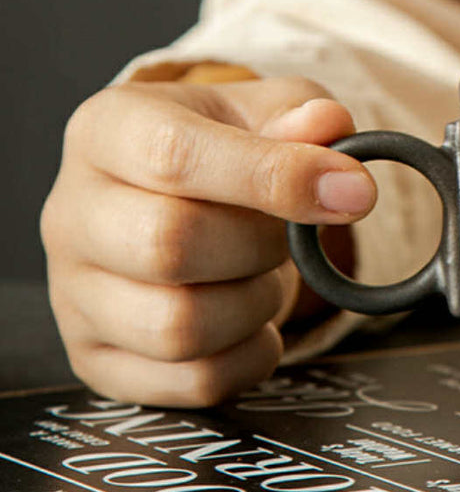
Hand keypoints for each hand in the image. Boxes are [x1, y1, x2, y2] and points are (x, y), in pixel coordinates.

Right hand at [41, 76, 375, 405]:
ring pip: (179, 327)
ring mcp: (73, 295)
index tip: (353, 190)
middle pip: (170, 245)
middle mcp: (73, 212)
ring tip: (264, 272)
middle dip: (263, 245)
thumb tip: (327, 128)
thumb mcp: (266, 110)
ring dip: (257, 304)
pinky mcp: (98, 360)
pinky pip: (195, 381)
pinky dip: (251, 354)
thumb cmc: (224, 150)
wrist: (178, 203)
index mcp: (109, 130)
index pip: (174, 156)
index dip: (274, 177)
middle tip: (287, 232)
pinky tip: (252, 317)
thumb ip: (301, 113)